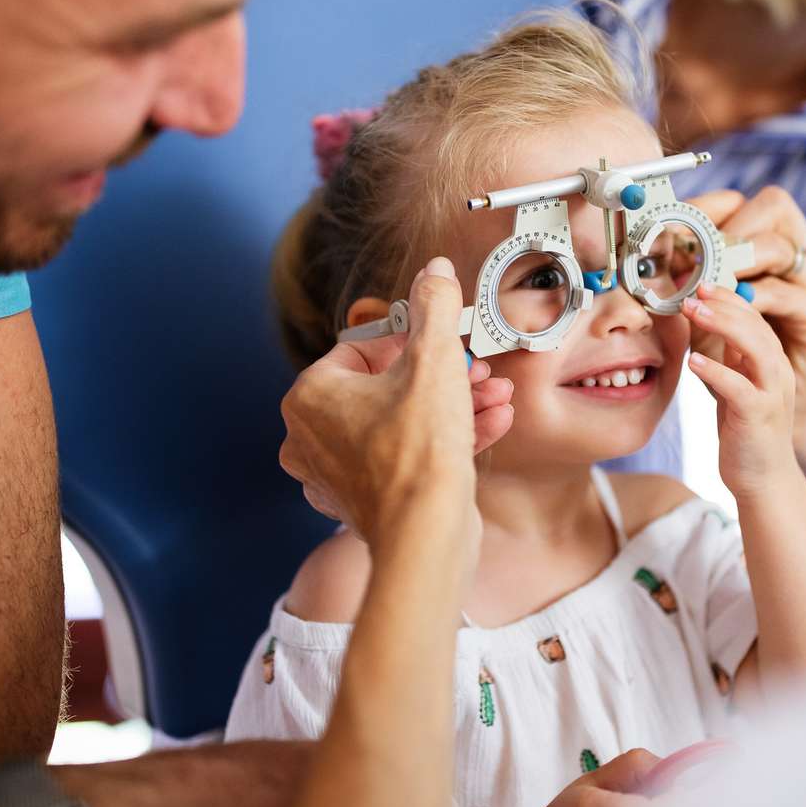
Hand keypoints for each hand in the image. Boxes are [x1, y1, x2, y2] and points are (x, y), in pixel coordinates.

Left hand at [277, 257, 513, 541]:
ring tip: (495, 397)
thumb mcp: (434, 360)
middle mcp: (311, 436)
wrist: (426, 536)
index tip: (447, 344)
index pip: (363, 348)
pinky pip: (406, 456)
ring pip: (402, 422)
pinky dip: (445, 440)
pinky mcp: (365, 502)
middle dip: (444, 376)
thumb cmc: (419, 451)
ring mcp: (336, 473)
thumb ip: (433, 308)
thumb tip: (433, 270)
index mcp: (310, 395)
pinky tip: (491, 424)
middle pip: (387, 386)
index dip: (414, 342)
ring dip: (454, 406)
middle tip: (479, 371)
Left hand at [682, 281, 801, 496]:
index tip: (700, 283)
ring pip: (756, 348)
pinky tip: (694, 361)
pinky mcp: (759, 416)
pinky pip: (739, 388)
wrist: (764, 480)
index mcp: (772, 362)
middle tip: (693, 290)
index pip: (754, 317)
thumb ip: (730, 357)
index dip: (728, 297)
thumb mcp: (738, 386)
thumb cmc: (746, 432)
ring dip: (724, 326)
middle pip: (757, 325)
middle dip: (725, 303)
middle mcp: (777, 372)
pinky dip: (717, 371)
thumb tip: (707, 324)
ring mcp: (771, 393)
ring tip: (694, 310)